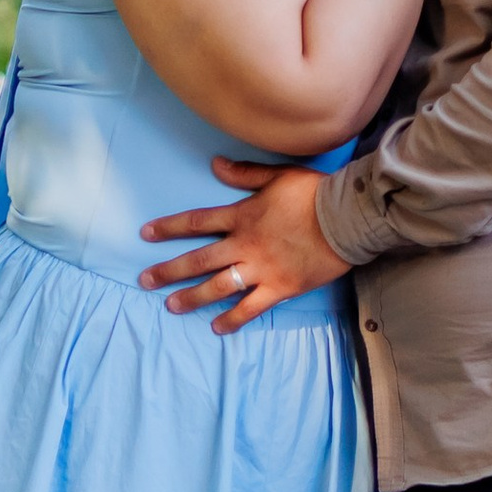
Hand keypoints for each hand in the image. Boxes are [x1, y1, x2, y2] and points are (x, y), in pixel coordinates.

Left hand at [139, 159, 350, 329]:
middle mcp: (245, 245)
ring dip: (192, 297)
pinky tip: (216, 327)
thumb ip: (244, 173)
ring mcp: (261, 269)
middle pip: (198, 260)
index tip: (146, 234)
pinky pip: (250, 307)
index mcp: (242, 216)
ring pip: (218, 286)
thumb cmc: (315, 193)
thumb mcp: (278, 175)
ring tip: (171, 306)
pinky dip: (232, 319)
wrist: (347, 218)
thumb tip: (215, 164)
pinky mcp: (280, 287)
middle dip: (169, 270)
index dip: (169, 228)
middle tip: (145, 280)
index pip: (197, 222)